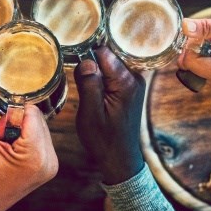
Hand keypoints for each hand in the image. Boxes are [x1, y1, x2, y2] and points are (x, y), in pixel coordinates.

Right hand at [0, 73, 57, 210]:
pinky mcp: (46, 168)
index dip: (8, 111)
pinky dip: (21, 140)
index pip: (29, 110)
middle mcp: (50, 160)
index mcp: (36, 154)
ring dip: (16, 130)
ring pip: (36, 127)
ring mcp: (50, 166)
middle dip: (12, 122)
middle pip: (35, 117)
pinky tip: (6, 154)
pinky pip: (36, 139)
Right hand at [74, 47, 145, 184]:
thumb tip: (86, 60)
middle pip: (108, 55)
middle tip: (79, 78)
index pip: (104, 52)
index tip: (75, 64)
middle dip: (92, 62)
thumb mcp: (90, 114)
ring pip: (109, 63)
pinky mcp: (130, 87)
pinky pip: (113, 73)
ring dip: (96, 71)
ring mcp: (134, 82)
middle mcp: (134, 78)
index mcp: (126, 82)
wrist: (120, 158)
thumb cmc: (104, 140)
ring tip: (87, 88)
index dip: (87, 55)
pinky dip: (102, 78)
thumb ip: (89, 84)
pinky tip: (94, 90)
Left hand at [177, 2, 210, 93]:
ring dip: (198, 48)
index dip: (193, 44)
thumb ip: (205, 27)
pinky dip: (200, 50)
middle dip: (195, 47)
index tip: (208, 33)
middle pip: (189, 65)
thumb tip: (184, 27)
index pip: (191, 63)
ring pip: (189, 63)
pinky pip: (193, 62)